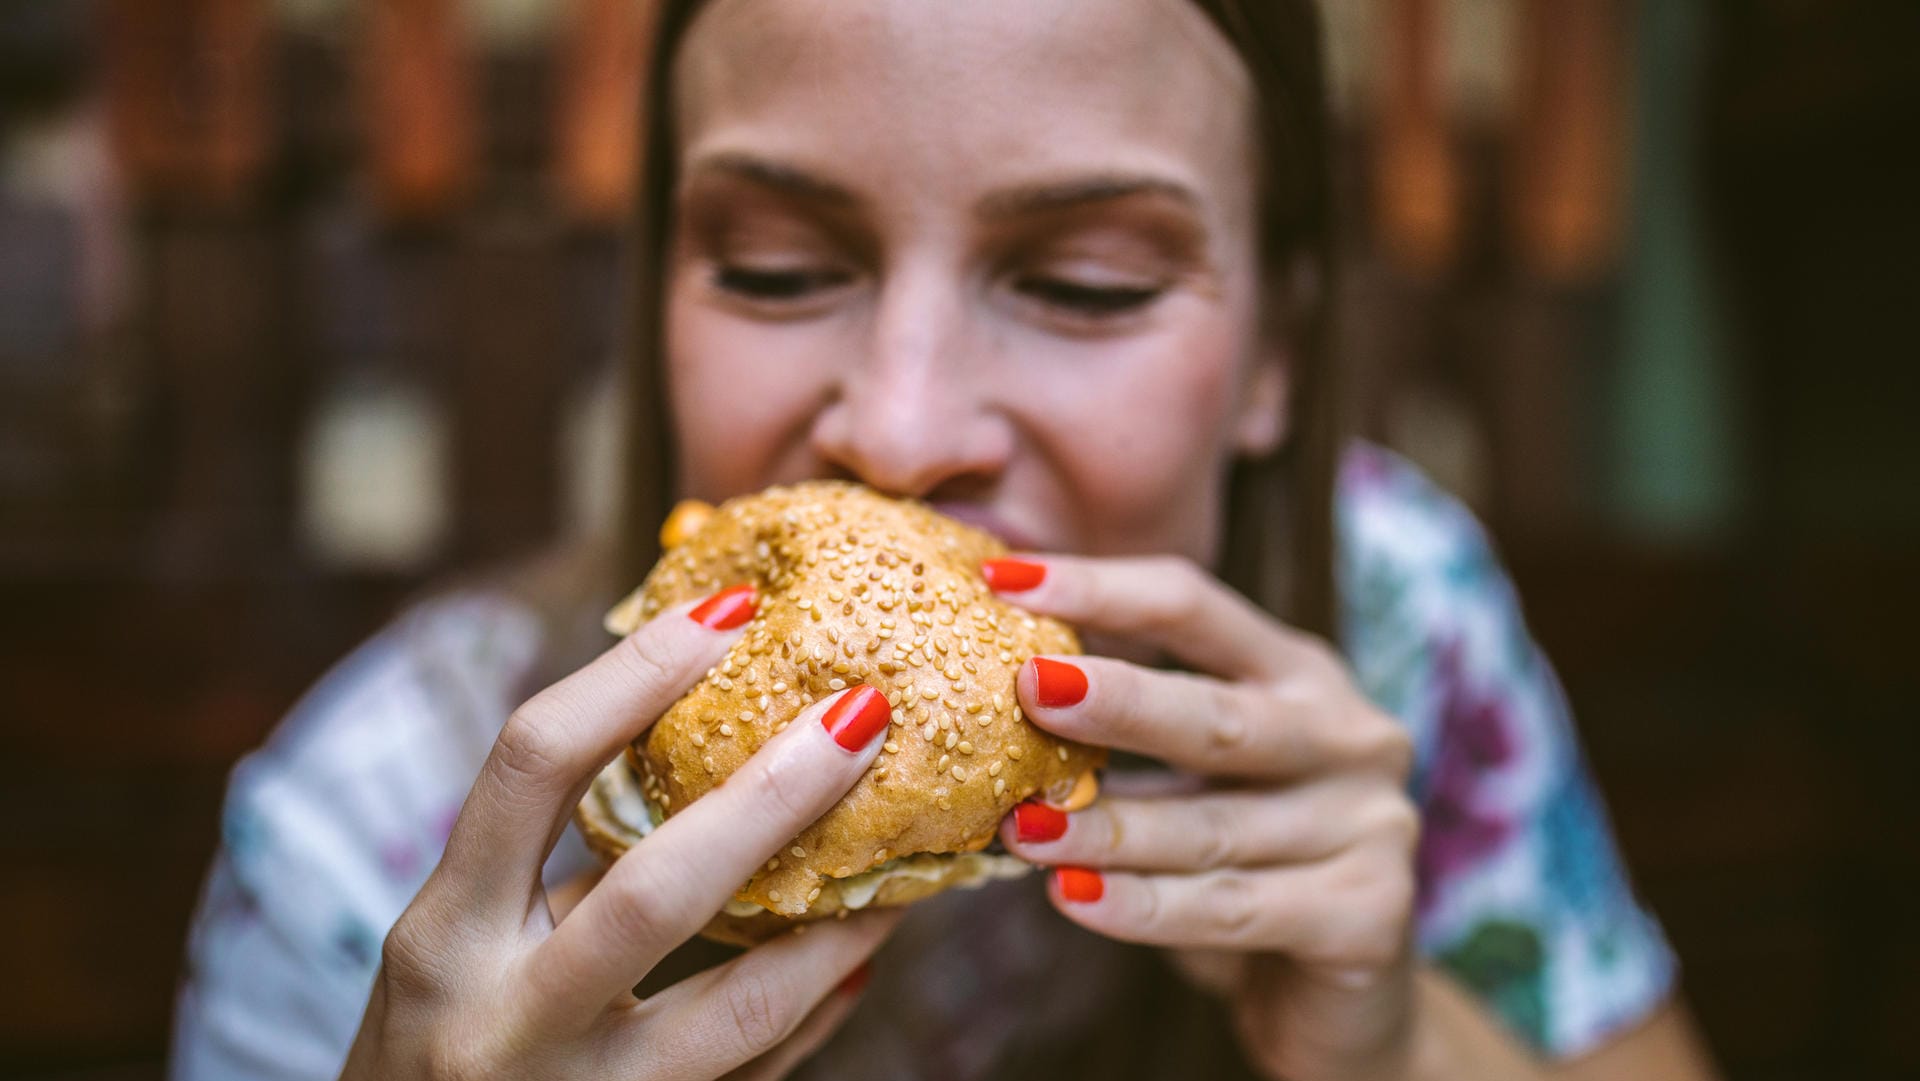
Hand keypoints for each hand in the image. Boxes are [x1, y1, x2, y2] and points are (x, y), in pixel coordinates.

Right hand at [340, 586, 899, 1080]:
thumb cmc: (422, 1057)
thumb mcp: (453, 952)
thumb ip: (549, 864)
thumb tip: (689, 741)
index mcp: (441, 932)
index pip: (532, 763)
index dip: (633, 675)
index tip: (727, 611)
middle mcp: (496, 1016)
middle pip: (654, 887)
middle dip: (774, 795)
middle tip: (865, 714)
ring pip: (737, 1009)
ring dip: (836, 930)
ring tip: (907, 869)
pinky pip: (752, 1076)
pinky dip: (811, 1013)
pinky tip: (858, 960)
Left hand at [987, 556, 1419, 1080]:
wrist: (1339, 1002)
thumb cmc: (1240, 866)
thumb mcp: (1193, 778)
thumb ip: (1127, 729)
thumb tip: (983, 675)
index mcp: (1298, 674)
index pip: (1194, 607)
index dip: (1101, 587)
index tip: (1001, 578)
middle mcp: (1348, 735)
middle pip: (1217, 713)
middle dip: (1117, 701)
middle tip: (1027, 686)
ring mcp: (1370, 825)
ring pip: (1211, 827)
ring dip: (1107, 828)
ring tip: (1019, 828)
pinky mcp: (1368, 915)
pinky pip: (1231, 909)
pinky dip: (1144, 906)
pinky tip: (1072, 898)